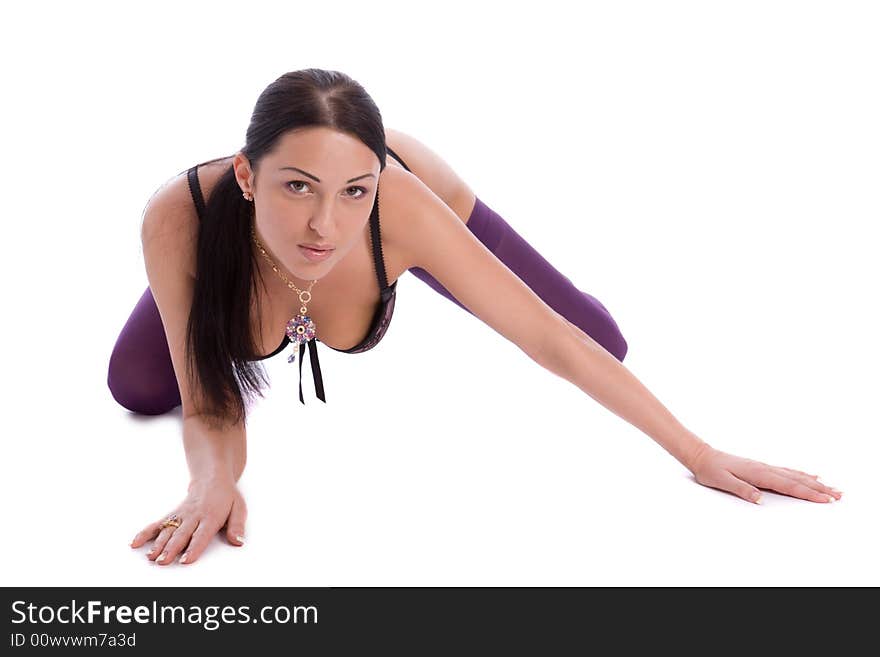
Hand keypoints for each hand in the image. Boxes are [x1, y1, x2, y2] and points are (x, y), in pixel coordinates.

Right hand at [129, 476, 246, 564]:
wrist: (212, 478)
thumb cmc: (226, 497)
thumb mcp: (239, 508)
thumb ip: (237, 526)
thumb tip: (238, 541)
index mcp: (211, 516)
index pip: (201, 535)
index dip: (193, 548)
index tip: (185, 560)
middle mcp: (194, 516)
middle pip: (181, 535)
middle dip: (171, 549)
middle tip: (163, 561)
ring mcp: (181, 515)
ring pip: (168, 530)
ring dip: (158, 544)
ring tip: (151, 557)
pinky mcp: (173, 514)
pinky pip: (157, 523)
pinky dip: (146, 532)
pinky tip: (136, 542)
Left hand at [687, 443, 842, 504]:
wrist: (703, 456)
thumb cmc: (711, 470)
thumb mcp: (722, 481)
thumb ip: (741, 489)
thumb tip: (760, 499)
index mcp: (758, 473)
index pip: (788, 485)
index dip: (808, 493)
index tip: (826, 499)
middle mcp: (765, 468)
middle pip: (797, 480)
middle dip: (819, 489)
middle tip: (839, 495)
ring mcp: (765, 467)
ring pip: (795, 475)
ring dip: (814, 482)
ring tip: (832, 488)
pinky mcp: (762, 467)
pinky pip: (787, 471)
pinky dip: (802, 475)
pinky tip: (810, 476)